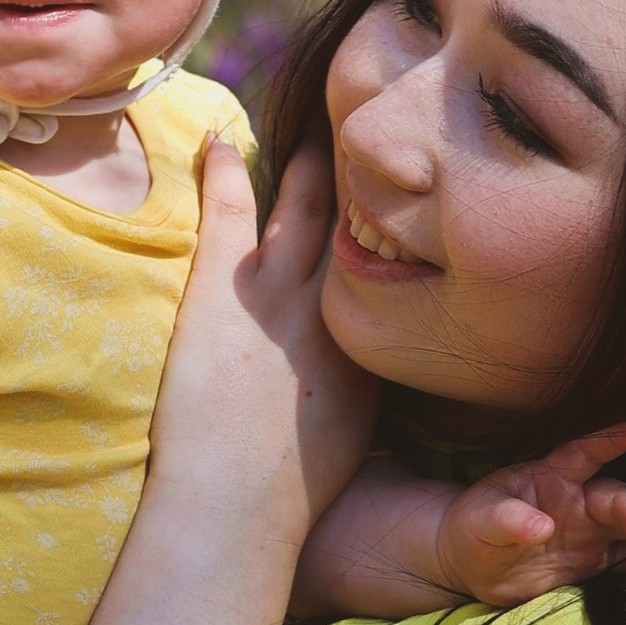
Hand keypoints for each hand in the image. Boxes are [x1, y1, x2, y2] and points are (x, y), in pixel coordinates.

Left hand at [147, 136, 377, 542]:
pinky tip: (218, 138)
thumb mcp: (351, 436)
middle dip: (369, 178)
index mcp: (374, 346)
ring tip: (317, 118)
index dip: (398, 226)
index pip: (392, 269)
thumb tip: (355, 374)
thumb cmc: (289, 494)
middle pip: (360, 226)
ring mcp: (281, 298)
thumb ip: (357, 388)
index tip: (407, 193)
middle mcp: (338, 310)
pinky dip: (222, 174)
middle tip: (373, 129)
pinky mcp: (224, 296)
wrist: (237, 506)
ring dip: (310, 162)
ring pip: (304, 208)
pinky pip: (229, 215)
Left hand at [433, 424, 625, 605]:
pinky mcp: (595, 563)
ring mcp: (591, 532)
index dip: (609, 441)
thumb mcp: (482, 521)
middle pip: (620, 500)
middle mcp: (580, 501)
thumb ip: (508, 519)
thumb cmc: (473, 529)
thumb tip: (541, 526)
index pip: (584, 454)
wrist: (469, 565)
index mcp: (552, 478)